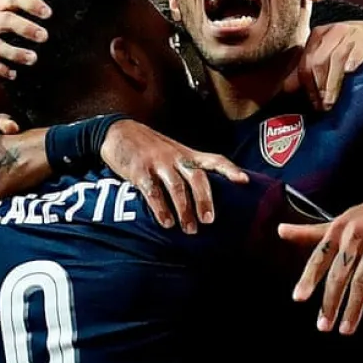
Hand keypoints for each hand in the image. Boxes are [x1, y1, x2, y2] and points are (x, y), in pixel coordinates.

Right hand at [0, 0, 57, 80]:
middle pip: (7, 19)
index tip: (49, 13)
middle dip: (26, 27)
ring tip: (33, 58)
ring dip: (16, 51)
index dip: (32, 3)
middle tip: (44, 36)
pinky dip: (2, 69)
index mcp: (1, 5)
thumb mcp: (10, 6)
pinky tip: (14, 74)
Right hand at [101, 119, 247, 232]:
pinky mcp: (139, 171)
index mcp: (188, 154)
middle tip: (209, 221)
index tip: (245, 181)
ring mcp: (158, 163)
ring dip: (184, 210)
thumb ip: (190, 169)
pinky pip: (152, 191)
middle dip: (205, 200)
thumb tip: (208, 198)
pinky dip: (160, 208)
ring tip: (190, 229)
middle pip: (197, 177)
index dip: (230, 170)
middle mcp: (176, 157)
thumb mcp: (174, 152)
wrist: (118, 132)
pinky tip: (166, 223)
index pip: (215, 159)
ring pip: (177, 187)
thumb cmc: (150, 148)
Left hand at [278, 177, 362, 333]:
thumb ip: (311, 232)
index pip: (320, 257)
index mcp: (340, 229)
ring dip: (354, 307)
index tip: (298, 298)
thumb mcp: (342, 219)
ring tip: (346, 329)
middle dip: (331, 302)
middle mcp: (357, 235)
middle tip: (323, 326)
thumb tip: (279, 231)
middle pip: (340, 274)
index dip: (309, 278)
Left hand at [283, 22, 362, 110]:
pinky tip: (349, 75)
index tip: (313, 105)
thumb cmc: (356, 56)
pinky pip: (358, 49)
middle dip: (319, 87)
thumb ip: (308, 72)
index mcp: (319, 35)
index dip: (307, 86)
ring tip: (333, 102)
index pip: (306, 62)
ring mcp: (353, 30)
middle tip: (323, 107)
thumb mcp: (329, 63)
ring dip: (332, 83)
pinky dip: (352, 62)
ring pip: (335, 58)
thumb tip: (286, 88)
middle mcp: (334, 30)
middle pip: (318, 61)